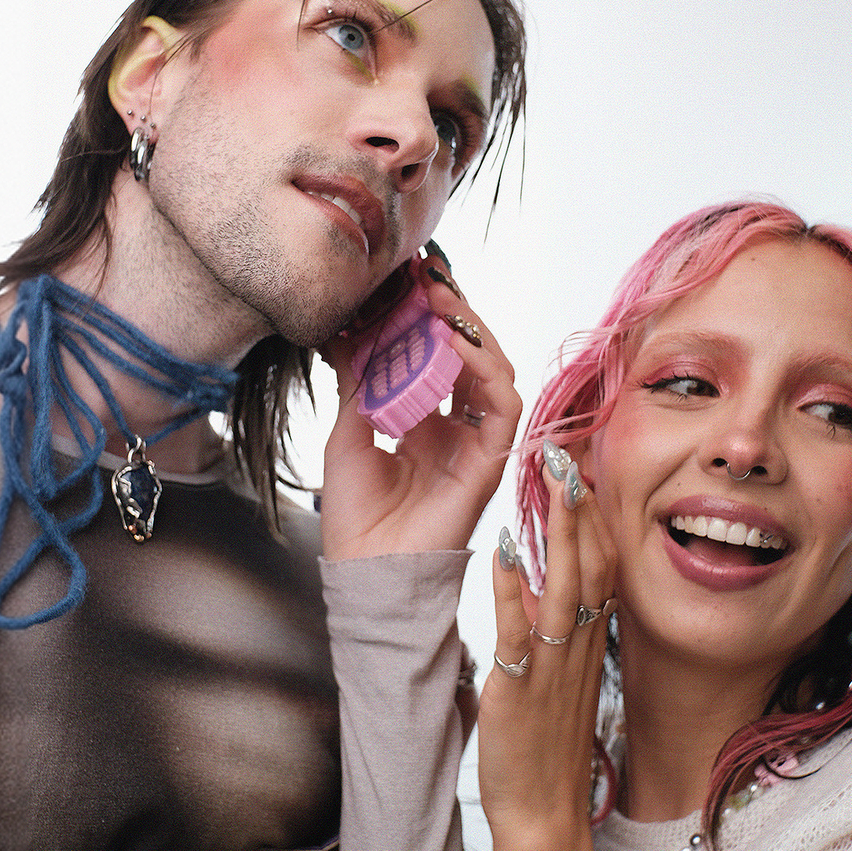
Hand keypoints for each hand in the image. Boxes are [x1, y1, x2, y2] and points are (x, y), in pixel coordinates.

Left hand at [318, 253, 521, 559]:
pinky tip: (456, 344)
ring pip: (496, 372)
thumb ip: (360, 384)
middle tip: (429, 278)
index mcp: (425, 423)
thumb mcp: (347, 433)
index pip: (440, 357)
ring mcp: (477, 443)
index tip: (410, 281)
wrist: (366, 572)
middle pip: (472, 356)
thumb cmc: (355, 519)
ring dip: (472, 331)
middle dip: (454, 313)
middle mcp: (457, 429)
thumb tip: (350, 330)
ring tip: (441, 301)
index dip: (430, 319)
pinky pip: (504, 405)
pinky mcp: (492, 460)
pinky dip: (485, 370)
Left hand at [478, 446, 616, 850]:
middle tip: (570, 454)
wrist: (545, 811)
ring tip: (553, 480)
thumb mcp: (563, 679)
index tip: (584, 471)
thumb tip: (539, 584)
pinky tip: (502, 548)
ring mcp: (553, 664)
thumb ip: (558, 631)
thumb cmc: (549, 747)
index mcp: (590, 642)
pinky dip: (510, 586)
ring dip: (560, 529)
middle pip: (591, 564)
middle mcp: (579, 646)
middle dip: (582, 507)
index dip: (595, 517)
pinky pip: (517, 629)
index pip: (602, 566)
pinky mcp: (520, 686)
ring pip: (565, 585)